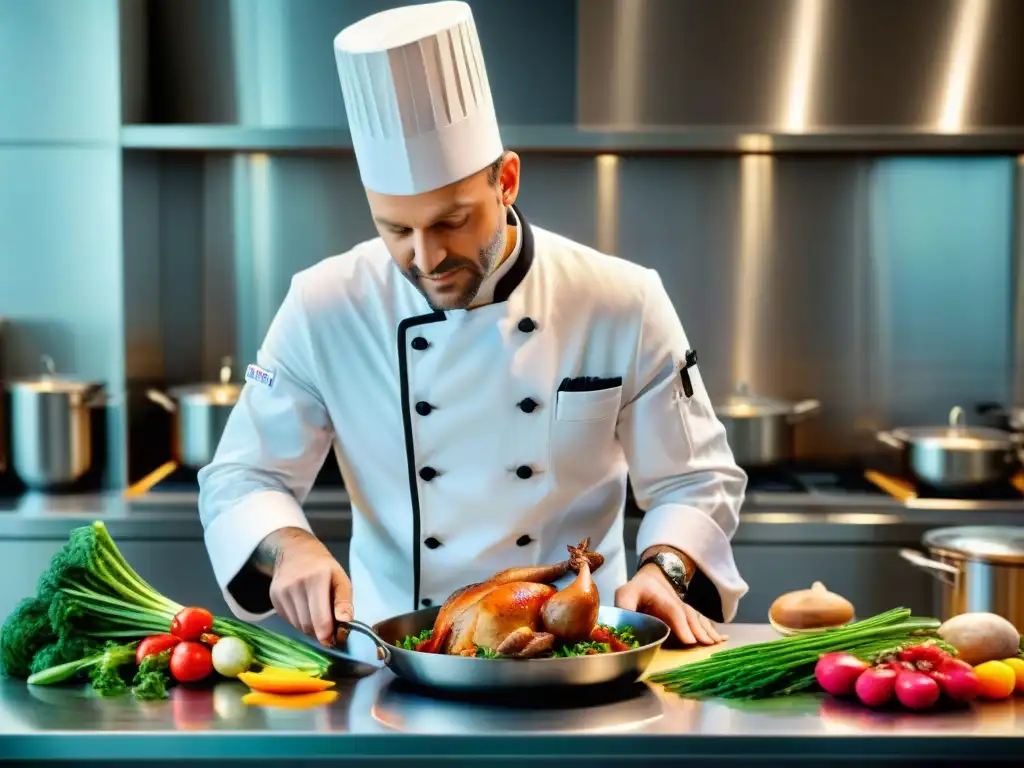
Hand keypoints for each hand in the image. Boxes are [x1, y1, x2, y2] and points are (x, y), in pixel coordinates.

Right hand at [256, 527, 352, 646]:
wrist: (295, 551)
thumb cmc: (324, 567)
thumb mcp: (340, 578)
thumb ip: (344, 600)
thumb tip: (345, 621)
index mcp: (317, 578)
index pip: (320, 618)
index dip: (328, 634)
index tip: (334, 639)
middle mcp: (297, 584)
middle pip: (308, 625)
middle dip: (320, 632)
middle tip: (329, 629)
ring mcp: (282, 591)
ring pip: (298, 625)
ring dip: (310, 627)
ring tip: (317, 615)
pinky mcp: (273, 596)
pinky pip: (289, 620)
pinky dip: (299, 621)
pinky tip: (305, 610)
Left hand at [615, 563, 726, 645]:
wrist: (652, 578)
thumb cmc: (637, 590)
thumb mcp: (625, 595)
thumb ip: (624, 609)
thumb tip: (621, 629)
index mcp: (660, 597)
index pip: (673, 610)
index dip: (682, 625)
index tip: (690, 640)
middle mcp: (676, 602)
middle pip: (689, 616)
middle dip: (698, 631)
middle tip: (707, 645)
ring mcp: (684, 608)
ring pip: (697, 619)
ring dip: (707, 631)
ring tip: (716, 643)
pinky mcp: (688, 615)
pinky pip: (701, 622)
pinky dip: (711, 631)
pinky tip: (720, 640)